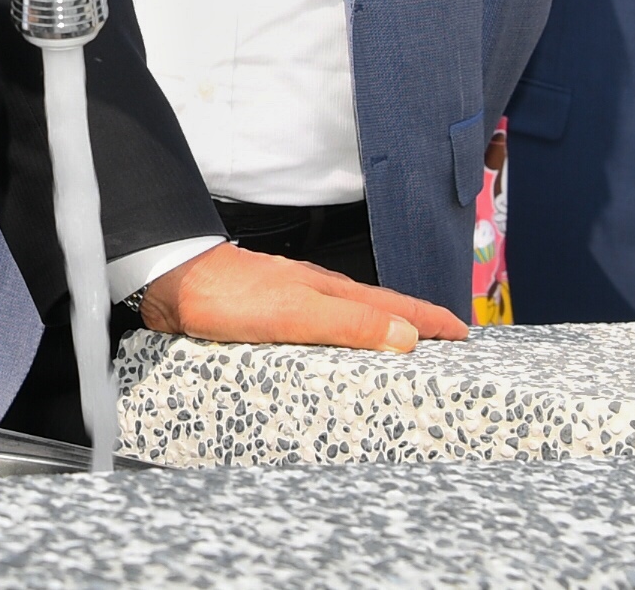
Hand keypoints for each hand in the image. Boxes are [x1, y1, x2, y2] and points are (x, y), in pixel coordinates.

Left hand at [138, 241, 467, 351]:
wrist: (170, 280)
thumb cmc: (229, 294)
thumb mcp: (297, 313)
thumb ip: (350, 324)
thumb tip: (406, 337)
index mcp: (332, 291)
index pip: (395, 307)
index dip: (431, 321)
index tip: (464, 332)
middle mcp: (316, 293)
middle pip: (377, 310)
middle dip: (414, 325)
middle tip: (444, 343)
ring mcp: (291, 302)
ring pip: (348, 318)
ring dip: (378, 332)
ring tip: (399, 351)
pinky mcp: (266, 317)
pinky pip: (317, 331)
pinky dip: (339, 341)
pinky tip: (331, 355)